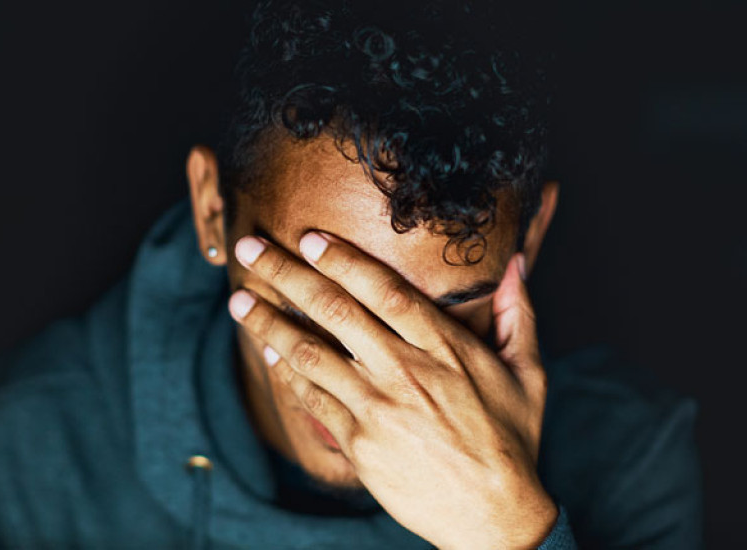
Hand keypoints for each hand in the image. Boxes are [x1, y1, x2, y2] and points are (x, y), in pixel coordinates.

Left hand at [228, 231, 556, 549]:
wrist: (492, 515)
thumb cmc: (511, 440)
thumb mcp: (528, 373)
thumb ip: (518, 314)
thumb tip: (518, 264)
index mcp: (445, 347)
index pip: (383, 290)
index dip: (342, 260)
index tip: (309, 238)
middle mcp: (405, 370)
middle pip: (335, 311)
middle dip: (287, 275)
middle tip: (251, 250)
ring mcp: (378, 407)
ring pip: (311, 352)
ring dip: (269, 322)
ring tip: (239, 300)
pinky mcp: (359, 442)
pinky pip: (312, 399)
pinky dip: (286, 371)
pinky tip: (266, 350)